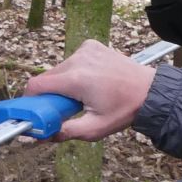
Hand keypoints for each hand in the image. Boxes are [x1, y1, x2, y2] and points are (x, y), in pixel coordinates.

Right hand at [24, 39, 156, 140]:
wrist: (150, 92)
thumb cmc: (125, 110)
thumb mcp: (94, 129)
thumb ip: (65, 132)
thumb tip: (43, 136)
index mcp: (76, 79)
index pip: (36, 85)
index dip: (30, 100)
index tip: (37, 110)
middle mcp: (79, 59)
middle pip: (47, 78)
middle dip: (50, 94)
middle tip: (66, 108)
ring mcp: (85, 49)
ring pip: (59, 69)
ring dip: (63, 83)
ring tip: (82, 95)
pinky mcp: (91, 45)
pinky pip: (72, 60)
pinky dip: (74, 71)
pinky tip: (90, 81)